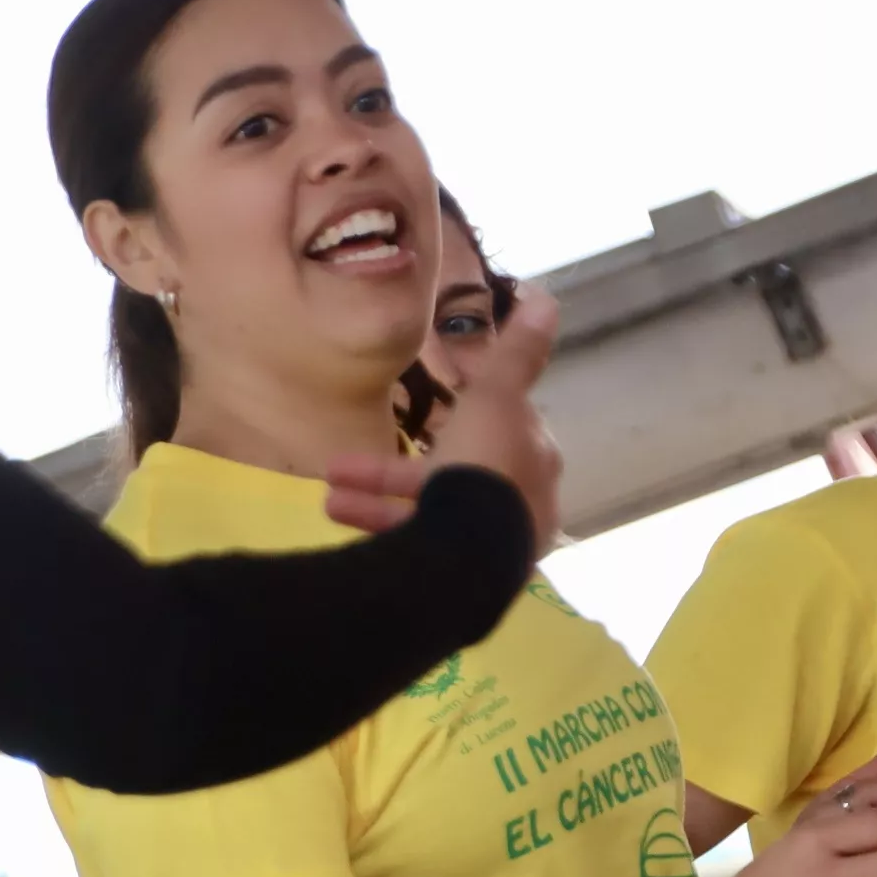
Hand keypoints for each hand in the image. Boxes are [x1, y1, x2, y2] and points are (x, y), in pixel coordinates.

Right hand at [324, 286, 562, 552]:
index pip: (508, 432)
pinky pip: (411, 541)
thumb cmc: (482, 467)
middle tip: (380, 447)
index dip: (476, 415)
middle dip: (408, 461)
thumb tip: (546, 300)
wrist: (464, 557)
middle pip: (461, 474)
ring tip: (329, 484)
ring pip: (427, 509)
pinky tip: (334, 510)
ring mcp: (486, 547)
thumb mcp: (495, 398)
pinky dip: (374, 522)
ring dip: (376, 491)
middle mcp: (518, 509)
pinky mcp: (454, 575)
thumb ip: (517, 353)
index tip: (444, 406)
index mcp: (535, 466)